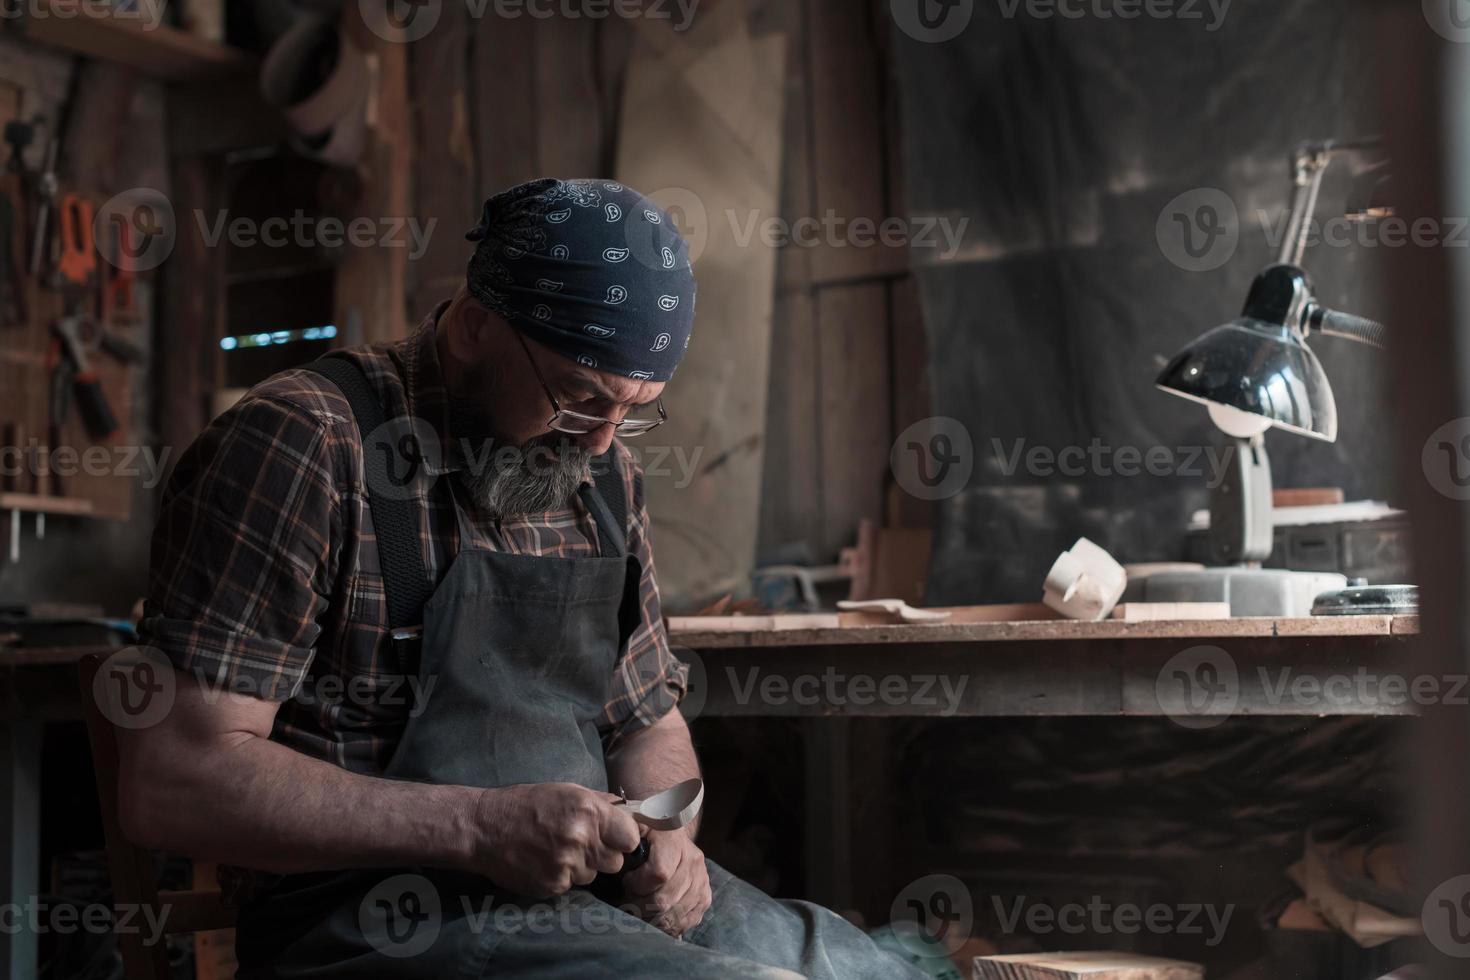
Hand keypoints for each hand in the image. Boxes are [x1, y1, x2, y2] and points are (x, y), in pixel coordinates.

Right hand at [469, 783, 640, 897]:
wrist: (484, 827)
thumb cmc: (526, 805)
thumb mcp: (566, 791)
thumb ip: (600, 804)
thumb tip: (630, 814)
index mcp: (588, 811)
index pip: (631, 838)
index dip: (623, 838)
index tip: (613, 837)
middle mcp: (580, 838)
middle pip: (616, 862)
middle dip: (603, 855)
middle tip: (581, 844)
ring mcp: (566, 865)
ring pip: (593, 876)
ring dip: (581, 867)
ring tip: (556, 850)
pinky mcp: (551, 885)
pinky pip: (571, 887)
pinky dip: (561, 878)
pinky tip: (543, 862)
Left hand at [621, 829, 711, 936]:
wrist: (668, 835)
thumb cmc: (644, 834)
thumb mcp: (631, 827)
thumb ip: (623, 835)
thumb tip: (619, 851)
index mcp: (674, 840)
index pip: (659, 873)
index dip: (637, 885)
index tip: (626, 882)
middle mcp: (693, 860)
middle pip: (665, 900)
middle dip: (640, 906)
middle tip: (628, 901)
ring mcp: (702, 881)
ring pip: (674, 916)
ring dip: (651, 919)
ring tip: (639, 909)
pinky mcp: (705, 898)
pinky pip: (686, 922)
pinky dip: (668, 927)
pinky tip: (655, 919)